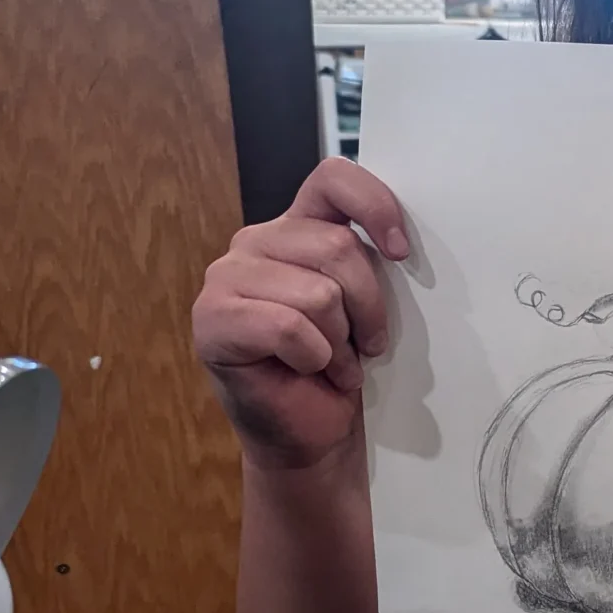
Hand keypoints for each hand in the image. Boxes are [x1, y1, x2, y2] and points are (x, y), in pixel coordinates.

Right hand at [193, 159, 409, 469]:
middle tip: (365, 342)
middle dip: (368, 305)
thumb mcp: (366, 305)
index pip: (334, 178)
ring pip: (318, 292)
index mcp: (296, 227)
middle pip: (337, 246)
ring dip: (340, 340)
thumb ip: (369, 262)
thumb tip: (400, 246)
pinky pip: (289, 327)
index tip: (401, 252)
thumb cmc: (340, 369)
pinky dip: (314, 357)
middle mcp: (257, 241)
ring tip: (334, 362)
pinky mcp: (212, 317)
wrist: (311, 434)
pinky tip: (309, 370)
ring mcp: (226, 276)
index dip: (375, 205)